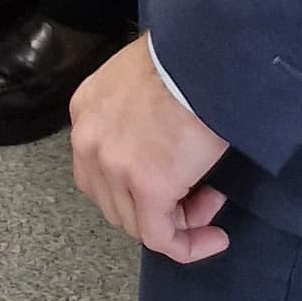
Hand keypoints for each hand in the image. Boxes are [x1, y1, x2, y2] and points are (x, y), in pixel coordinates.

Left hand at [70, 38, 231, 264]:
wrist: (206, 54)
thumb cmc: (188, 57)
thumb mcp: (144, 77)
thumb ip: (138, 112)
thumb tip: (163, 141)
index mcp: (87, 110)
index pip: (98, 168)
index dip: (134, 185)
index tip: (173, 180)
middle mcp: (89, 141)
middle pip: (113, 200)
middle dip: (156, 206)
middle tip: (199, 195)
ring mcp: (114, 166)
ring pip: (137, 222)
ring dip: (178, 221)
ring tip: (212, 203)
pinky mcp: (147, 187)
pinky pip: (162, 237)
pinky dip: (188, 246)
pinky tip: (214, 238)